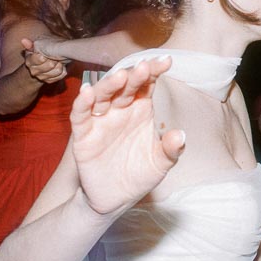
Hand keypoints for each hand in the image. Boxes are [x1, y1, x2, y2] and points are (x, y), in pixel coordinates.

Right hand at [20, 38, 67, 83]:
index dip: (46, 55)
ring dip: (60, 65)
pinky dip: (62, 71)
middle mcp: (33, 70)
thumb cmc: (44, 49)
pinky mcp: (49, 80)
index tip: (47, 53)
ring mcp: (41, 76)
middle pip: (50, 65)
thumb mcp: (38, 45)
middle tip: (54, 56)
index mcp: (29, 59)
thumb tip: (23, 40)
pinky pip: (59, 77)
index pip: (40, 59)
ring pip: (56, 71)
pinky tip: (60, 67)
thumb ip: (31, 44)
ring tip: (58, 61)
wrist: (50, 59)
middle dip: (55, 59)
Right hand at [70, 55, 185, 214]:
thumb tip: (180, 135)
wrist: (115, 199)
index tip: (167, 61)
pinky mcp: (83, 135)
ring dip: (110, 85)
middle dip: (134, 76)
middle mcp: (120, 111)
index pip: (147, 86)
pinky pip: (81, 115)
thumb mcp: (160, 164)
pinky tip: (87, 92)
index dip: (155, 72)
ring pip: (102, 96)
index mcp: (140, 110)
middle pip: (125, 87)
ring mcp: (101, 121)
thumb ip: (171, 150)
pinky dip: (82, 103)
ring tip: (120, 77)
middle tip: (145, 67)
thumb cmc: (139, 175)